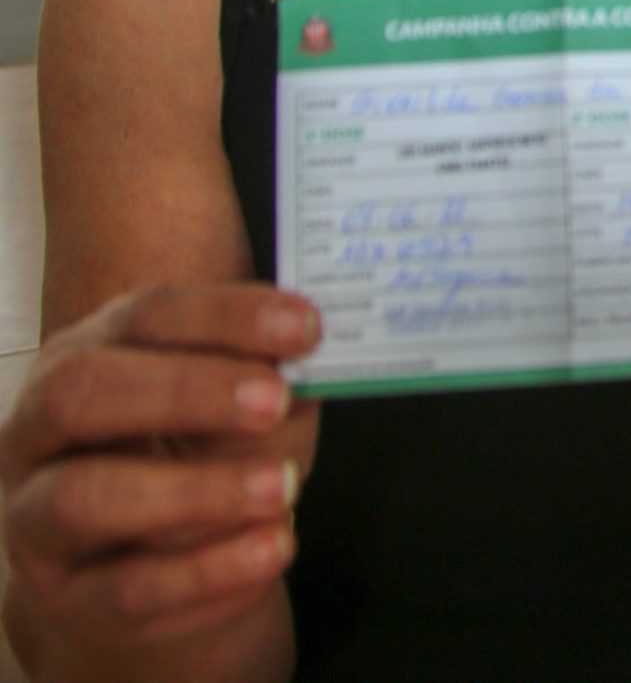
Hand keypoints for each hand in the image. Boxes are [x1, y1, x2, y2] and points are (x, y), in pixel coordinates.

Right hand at [1, 285, 317, 646]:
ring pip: (83, 498)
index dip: (226, 316)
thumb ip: (268, 383)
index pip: (146, 317)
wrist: (154, 560)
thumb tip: (313, 367)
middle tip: (273, 403)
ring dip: (194, 491)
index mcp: (90, 355)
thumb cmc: (205, 455)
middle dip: (183, 390)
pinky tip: (270, 547)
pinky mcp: (65, 595)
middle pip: (80, 392)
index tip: (304, 327)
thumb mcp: (243, 407)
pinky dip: (207, 571)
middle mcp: (41, 430)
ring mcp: (36, 516)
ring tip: (279, 489)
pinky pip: (125, 589)